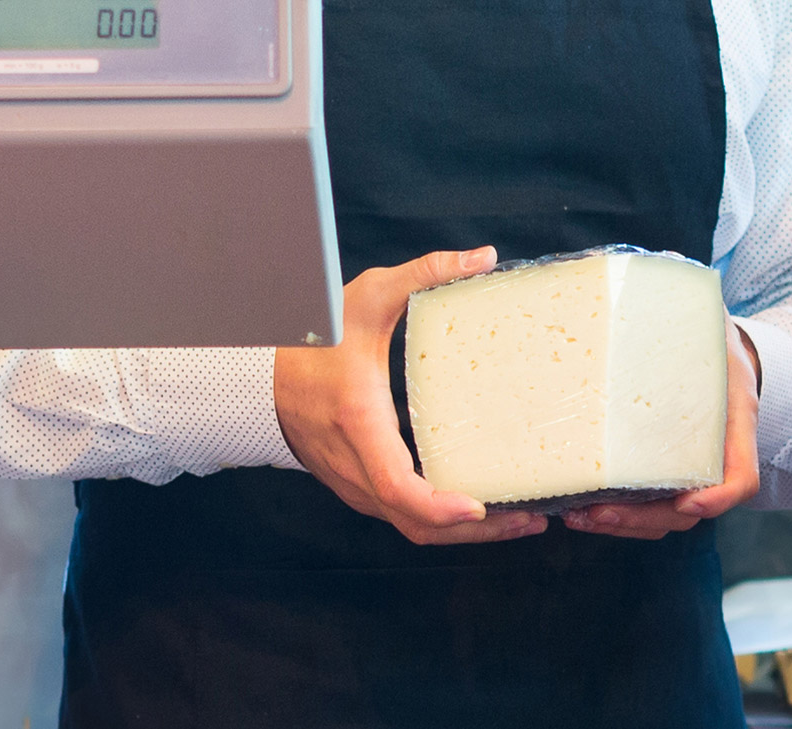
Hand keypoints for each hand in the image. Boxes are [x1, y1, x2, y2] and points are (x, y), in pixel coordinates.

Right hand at [273, 248, 541, 544]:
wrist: (261, 378)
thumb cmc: (313, 338)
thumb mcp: (367, 297)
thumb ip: (426, 273)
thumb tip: (483, 258)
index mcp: (360, 421)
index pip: (396, 486)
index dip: (438, 505)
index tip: (479, 505)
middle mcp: (356, 464)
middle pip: (417, 523)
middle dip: (477, 530)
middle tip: (531, 519)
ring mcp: (355, 484)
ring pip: (412, 528)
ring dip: (464, 532)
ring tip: (518, 519)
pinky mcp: (359, 489)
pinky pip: (403, 518)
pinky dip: (442, 522)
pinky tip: (480, 508)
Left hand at [563, 328, 762, 539]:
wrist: (720, 351)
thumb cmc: (709, 337)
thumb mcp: (707, 321)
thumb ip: (682, 310)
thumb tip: (636, 269)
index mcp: (735, 420)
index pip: (741, 477)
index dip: (718, 496)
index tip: (688, 501)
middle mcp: (717, 455)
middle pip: (690, 510)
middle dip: (641, 519)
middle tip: (596, 512)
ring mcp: (690, 469)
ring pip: (665, 518)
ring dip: (621, 525)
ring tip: (577, 516)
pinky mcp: (664, 473)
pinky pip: (647, 509)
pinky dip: (616, 516)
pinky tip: (578, 508)